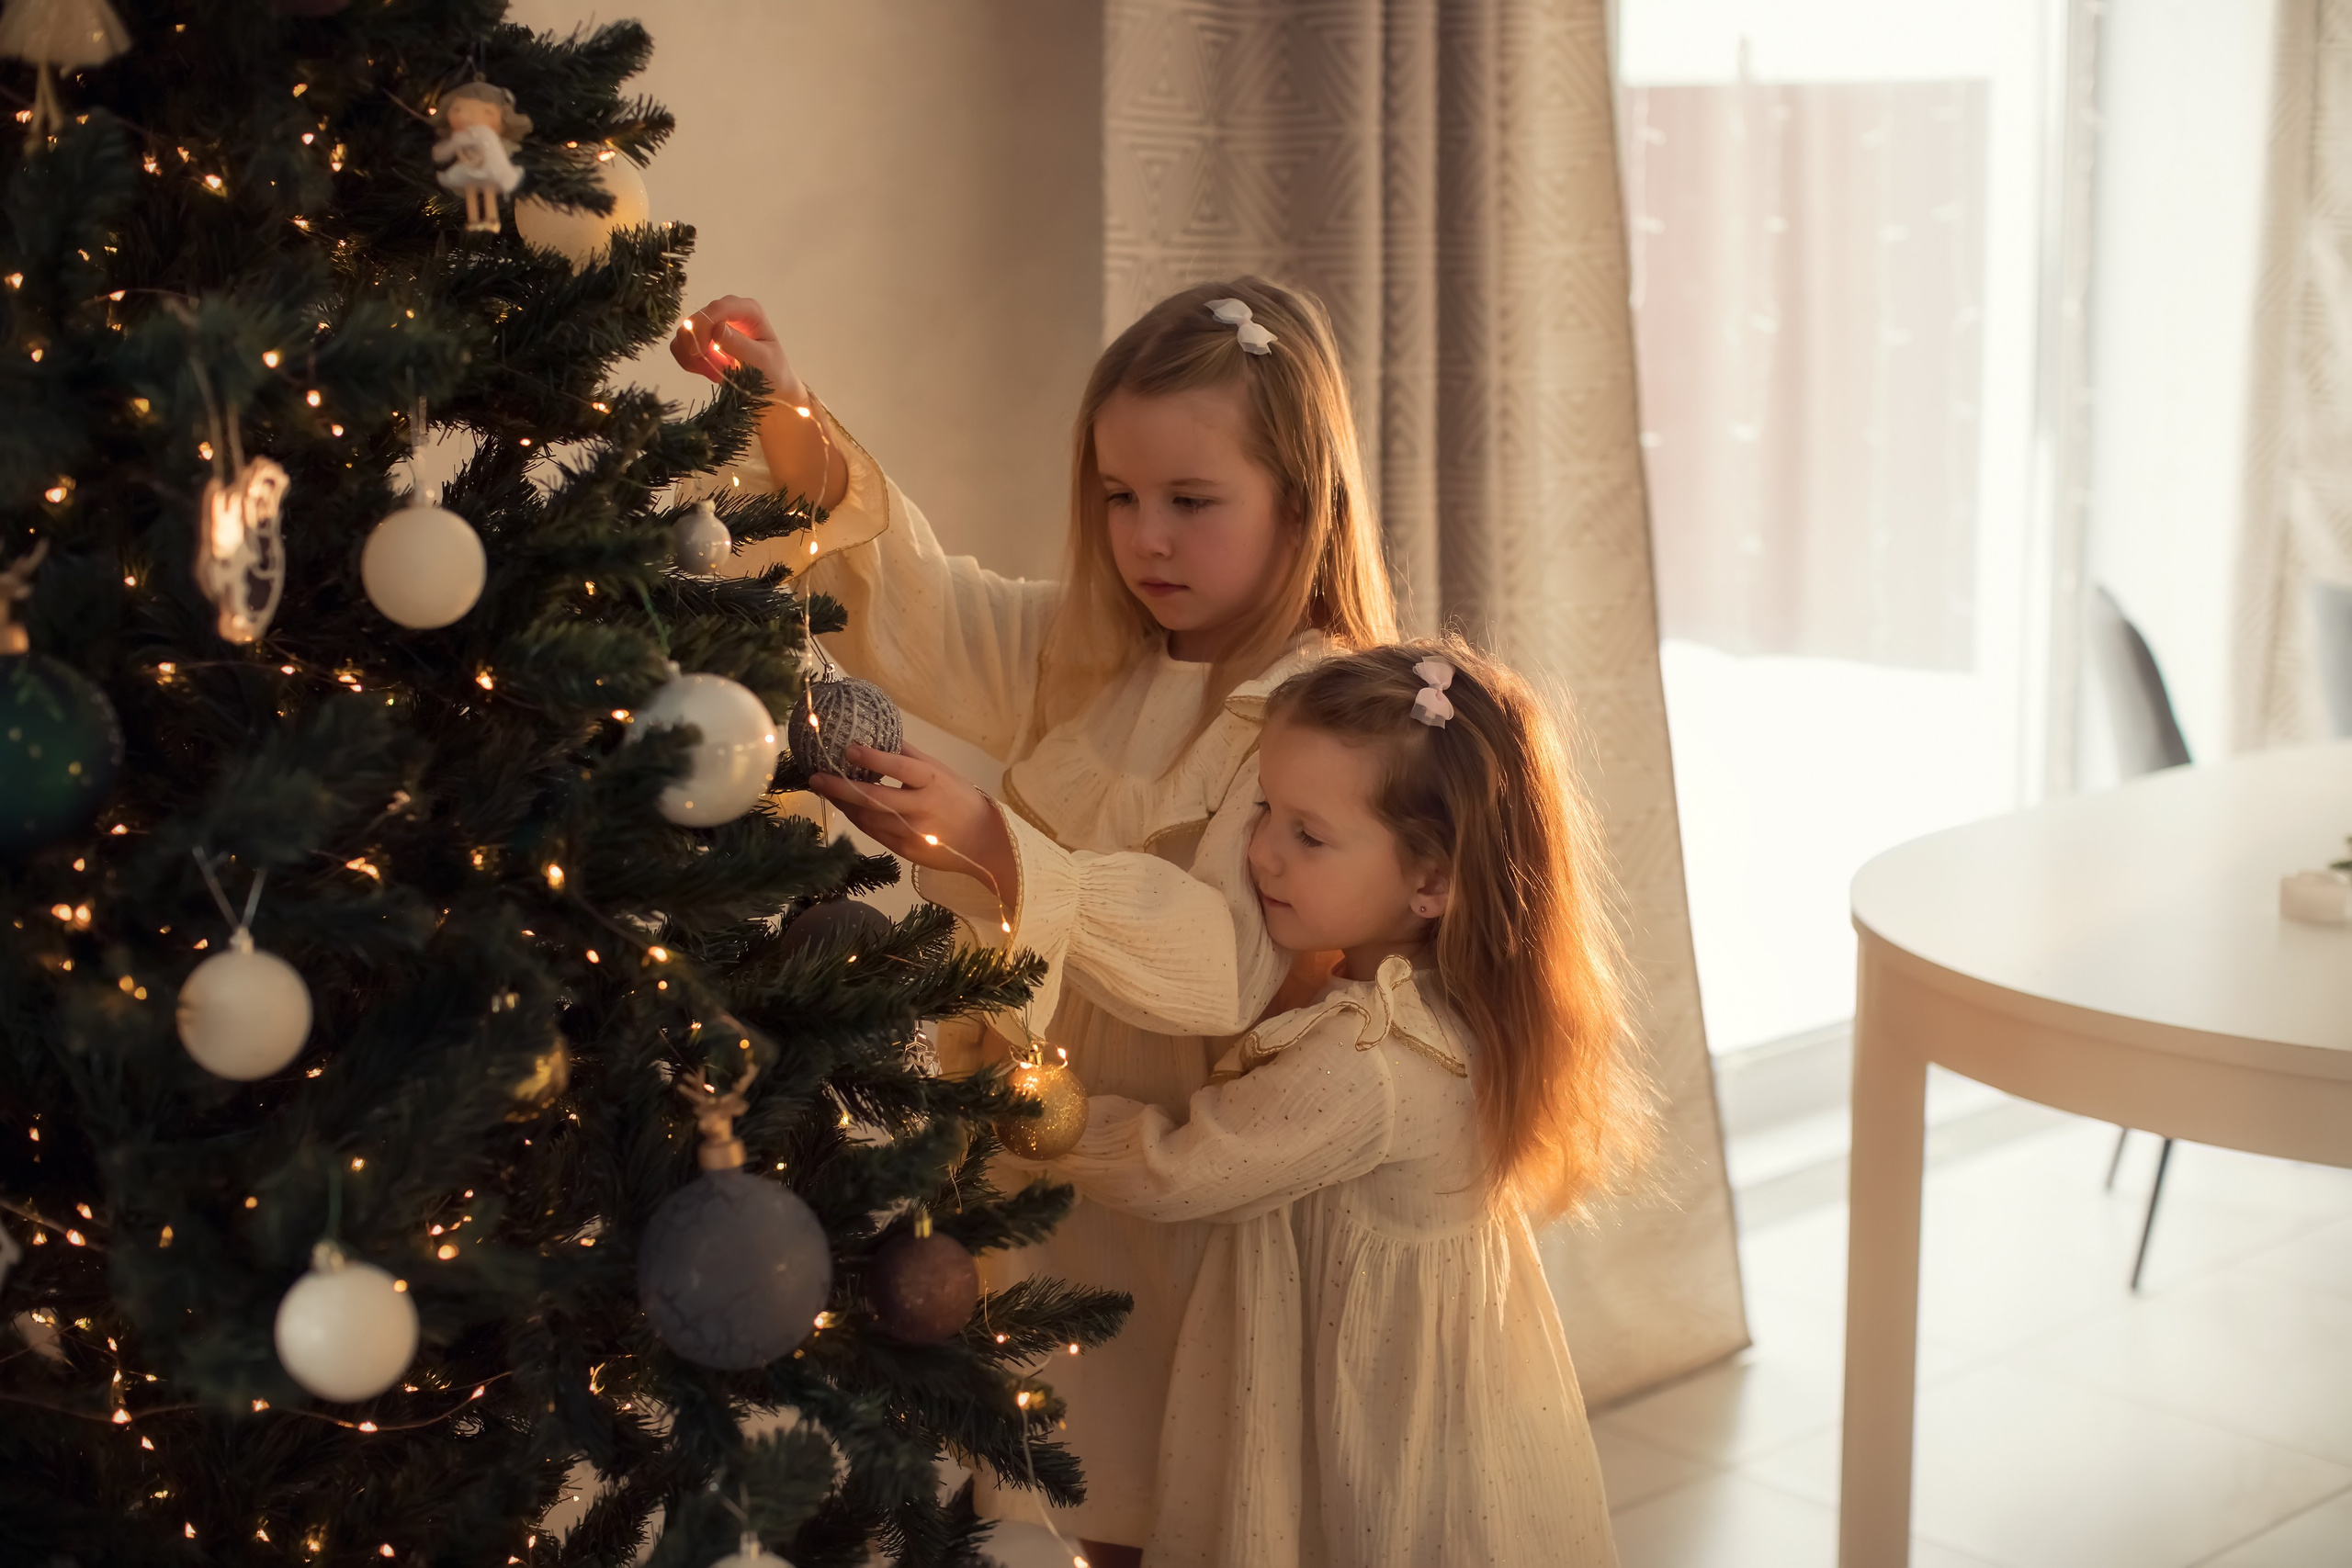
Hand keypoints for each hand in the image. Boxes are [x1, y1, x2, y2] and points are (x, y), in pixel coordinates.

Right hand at [672, 295, 803, 399]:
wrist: (769, 388)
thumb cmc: (772, 372)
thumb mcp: (762, 361)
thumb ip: (740, 345)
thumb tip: (717, 328)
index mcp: (747, 310)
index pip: (717, 308)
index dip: (703, 327)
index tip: (700, 353)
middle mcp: (727, 311)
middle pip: (695, 320)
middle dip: (700, 349)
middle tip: (718, 372)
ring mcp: (712, 323)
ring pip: (684, 334)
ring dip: (695, 359)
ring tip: (717, 373)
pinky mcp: (700, 338)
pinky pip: (680, 346)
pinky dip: (690, 363)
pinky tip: (709, 372)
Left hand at [807, 744, 1019, 912]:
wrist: (982, 842)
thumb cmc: (959, 799)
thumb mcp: (940, 772)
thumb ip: (909, 756)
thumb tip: (878, 734)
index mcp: (932, 782)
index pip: (900, 768)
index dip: (874, 758)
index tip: (848, 748)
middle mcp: (921, 808)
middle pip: (875, 799)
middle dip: (841, 788)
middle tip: (815, 777)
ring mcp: (912, 833)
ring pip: (869, 818)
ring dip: (844, 804)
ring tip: (825, 788)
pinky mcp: (906, 851)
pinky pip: (874, 833)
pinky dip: (857, 818)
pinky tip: (846, 807)